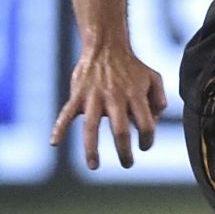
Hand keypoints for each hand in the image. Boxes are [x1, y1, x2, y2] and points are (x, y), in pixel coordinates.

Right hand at [50, 45, 167, 169]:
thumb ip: (160, 99)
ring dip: (92, 150)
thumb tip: (156, 121)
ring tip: (94, 166)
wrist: (105, 47)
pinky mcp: (77, 96)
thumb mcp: (154, 78)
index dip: (148, 139)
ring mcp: (94, 97)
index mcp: (135, 95)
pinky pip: (65, 114)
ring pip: (91, 128)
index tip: (144, 146)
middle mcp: (115, 97)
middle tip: (128, 163)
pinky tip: (54, 143)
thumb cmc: (132, 67)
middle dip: (124, 151)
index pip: (146, 124)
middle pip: (121, 131)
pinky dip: (59, 128)